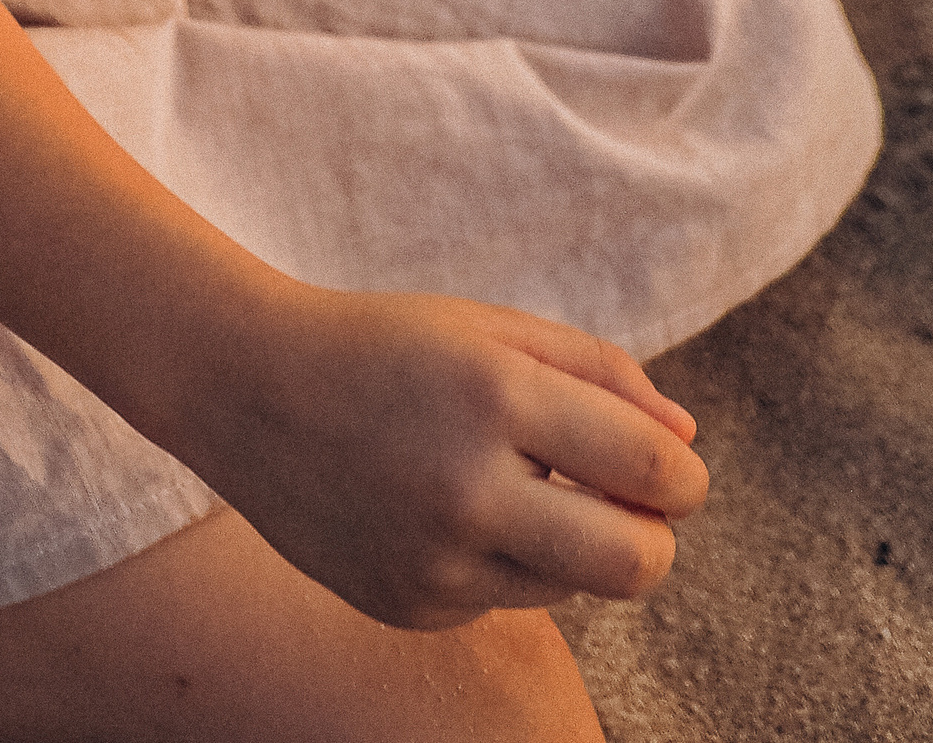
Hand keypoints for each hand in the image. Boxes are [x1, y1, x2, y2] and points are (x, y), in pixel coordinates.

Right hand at [190, 281, 708, 630]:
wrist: (246, 388)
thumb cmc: (382, 344)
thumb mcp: (490, 327)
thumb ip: (600, 372)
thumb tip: (686, 444)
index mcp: (496, 393)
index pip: (655, 472)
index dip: (684, 477)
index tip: (669, 469)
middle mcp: (468, 486)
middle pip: (637, 564)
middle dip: (653, 538)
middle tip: (624, 504)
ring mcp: (435, 559)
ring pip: (572, 588)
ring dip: (566, 544)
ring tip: (503, 483)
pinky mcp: (410, 605)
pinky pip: (501, 599)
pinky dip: (496, 560)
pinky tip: (437, 508)